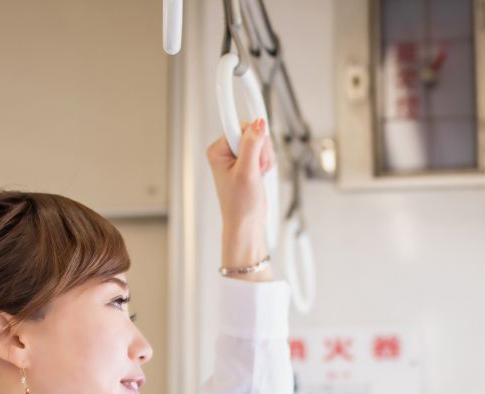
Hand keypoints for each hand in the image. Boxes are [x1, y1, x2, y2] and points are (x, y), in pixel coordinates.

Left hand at [206, 118, 274, 266]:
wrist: (245, 224)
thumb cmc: (240, 205)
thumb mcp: (247, 174)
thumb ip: (252, 146)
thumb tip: (258, 124)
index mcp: (217, 151)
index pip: (235, 125)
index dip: (245, 120)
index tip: (238, 78)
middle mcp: (225, 150)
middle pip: (251, 130)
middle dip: (261, 148)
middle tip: (258, 167)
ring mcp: (236, 155)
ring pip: (260, 140)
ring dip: (265, 156)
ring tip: (259, 174)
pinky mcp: (247, 160)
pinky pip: (263, 149)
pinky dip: (267, 160)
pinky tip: (261, 173)